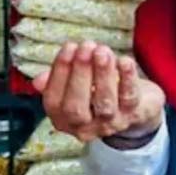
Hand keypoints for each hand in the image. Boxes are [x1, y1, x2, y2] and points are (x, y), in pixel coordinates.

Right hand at [32, 42, 164, 142]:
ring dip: (101, 74)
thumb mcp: (72, 86)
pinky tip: (124, 61)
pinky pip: (129, 98)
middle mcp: (84, 127)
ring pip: (104, 103)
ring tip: (101, 50)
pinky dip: (127, 78)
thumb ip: (55, 81)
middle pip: (76, 107)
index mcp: (63, 119)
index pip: (53, 100)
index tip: (68, 47)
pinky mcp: (133, 115)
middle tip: (85, 47)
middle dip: (79, 74)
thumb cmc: (96, 90)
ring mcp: (110, 124)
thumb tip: (37, 81)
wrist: (137, 105)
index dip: (59, 73)